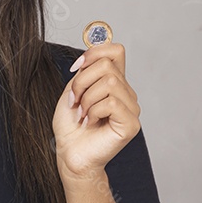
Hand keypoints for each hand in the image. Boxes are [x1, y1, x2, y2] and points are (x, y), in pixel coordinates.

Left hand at [52, 42, 140, 178]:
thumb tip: (91, 54)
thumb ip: (86, 70)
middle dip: (82, 82)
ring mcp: (132, 108)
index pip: (116, 50)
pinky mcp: (131, 124)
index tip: (76, 68)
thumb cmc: (71, 125)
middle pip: (107, 66)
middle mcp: (126, 93)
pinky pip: (112, 102)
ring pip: (109, 82)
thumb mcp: (73, 89)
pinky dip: (94, 111)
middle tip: (76, 101)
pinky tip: (91, 122)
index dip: (94, 53)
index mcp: (115, 82)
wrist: (69, 152)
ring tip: (84, 114)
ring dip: (87, 98)